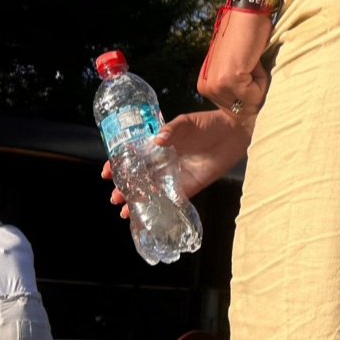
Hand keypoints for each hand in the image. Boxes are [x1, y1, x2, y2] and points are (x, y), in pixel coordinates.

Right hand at [102, 109, 253, 216]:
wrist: (233, 133)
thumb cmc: (208, 124)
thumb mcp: (187, 122)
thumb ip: (172, 130)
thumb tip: (158, 139)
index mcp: (157, 146)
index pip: (132, 157)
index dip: (118, 164)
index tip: (106, 172)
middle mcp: (163, 163)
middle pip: (138, 178)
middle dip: (124, 188)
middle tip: (115, 197)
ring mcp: (174, 176)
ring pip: (150, 192)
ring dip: (137, 202)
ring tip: (125, 211)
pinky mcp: (189, 187)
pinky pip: (171, 201)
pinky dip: (160, 209)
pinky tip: (149, 217)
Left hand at [198, 8, 274, 115]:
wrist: (247, 12)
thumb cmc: (245, 34)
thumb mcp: (233, 65)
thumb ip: (235, 87)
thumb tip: (250, 111)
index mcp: (205, 86)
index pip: (235, 110)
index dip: (250, 93)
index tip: (247, 68)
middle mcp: (206, 88)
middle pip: (244, 110)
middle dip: (255, 90)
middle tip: (250, 63)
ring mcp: (217, 85)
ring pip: (252, 103)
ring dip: (259, 82)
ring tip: (251, 60)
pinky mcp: (230, 79)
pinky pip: (256, 93)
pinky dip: (262, 77)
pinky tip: (253, 58)